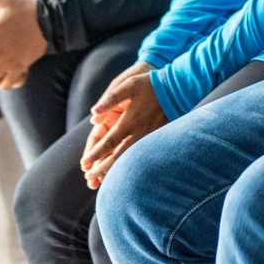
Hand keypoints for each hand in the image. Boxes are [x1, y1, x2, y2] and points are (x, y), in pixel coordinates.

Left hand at [80, 63, 167, 188]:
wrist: (179, 88)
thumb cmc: (151, 84)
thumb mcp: (129, 85)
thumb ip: (110, 99)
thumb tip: (93, 113)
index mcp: (129, 121)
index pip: (108, 143)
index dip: (95, 155)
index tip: (84, 164)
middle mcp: (139, 132)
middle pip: (118, 157)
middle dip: (102, 169)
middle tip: (89, 177)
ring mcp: (149, 137)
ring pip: (129, 160)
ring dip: (115, 170)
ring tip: (102, 179)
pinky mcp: (156, 138)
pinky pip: (139, 156)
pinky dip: (128, 165)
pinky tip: (123, 169)